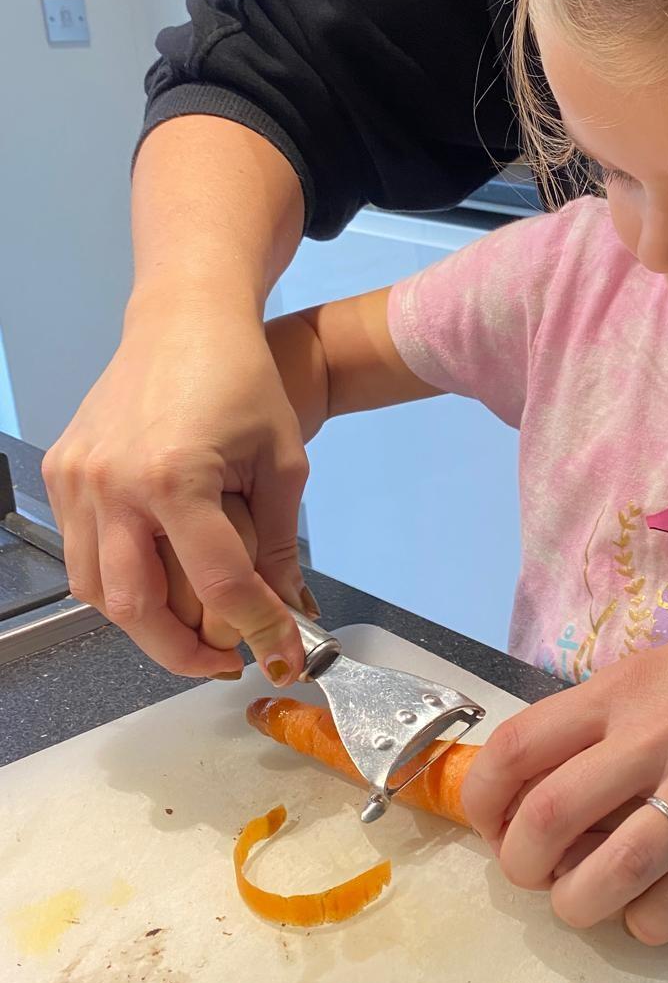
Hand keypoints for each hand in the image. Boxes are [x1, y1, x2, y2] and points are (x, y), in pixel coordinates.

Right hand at [44, 296, 310, 681]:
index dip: (258, 630)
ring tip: (192, 631)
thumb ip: (280, 545)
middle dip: (184, 653)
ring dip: (145, 626)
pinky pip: (81, 554)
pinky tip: (158, 584)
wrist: (184, 319)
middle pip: (137, 609)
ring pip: (98, 592)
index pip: (219, 585)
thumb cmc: (241, 380)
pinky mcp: (62, 472)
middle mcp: (114, 483)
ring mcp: (78, 479)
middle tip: (225, 662)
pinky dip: (117, 583)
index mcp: (176, 477)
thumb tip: (291, 613)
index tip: (283, 656)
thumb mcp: (282, 463)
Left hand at [461, 596, 667, 943]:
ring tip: (583, 903)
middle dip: (522, 865)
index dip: (483, 801)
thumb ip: (606, 717)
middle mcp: (655, 736)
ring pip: (609, 874)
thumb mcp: (664, 666)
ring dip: (578, 906)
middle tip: (536, 873)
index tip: (493, 825)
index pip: (516, 749)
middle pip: (547, 820)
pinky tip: (649, 912)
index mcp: (623, 690)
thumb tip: (541, 778)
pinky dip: (648, 923)